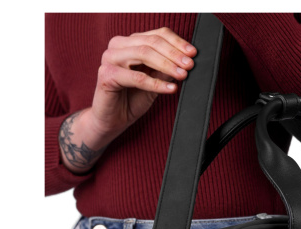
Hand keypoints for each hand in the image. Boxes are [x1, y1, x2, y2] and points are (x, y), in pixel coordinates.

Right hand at [59, 27, 196, 172]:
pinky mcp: (107, 75)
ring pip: (144, 54)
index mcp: (129, 43)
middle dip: (174, 54)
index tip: (193, 53)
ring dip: (167, 65)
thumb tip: (185, 60)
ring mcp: (110, 58)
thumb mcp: (154, 82)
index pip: (157, 35)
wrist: (112, 121)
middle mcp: (118, 46)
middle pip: (152, 42)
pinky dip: (156, 83)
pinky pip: (137, 77)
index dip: (177, 42)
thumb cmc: (131, 100)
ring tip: (183, 75)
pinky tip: (170, 88)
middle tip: (190, 65)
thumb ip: (165, 69)